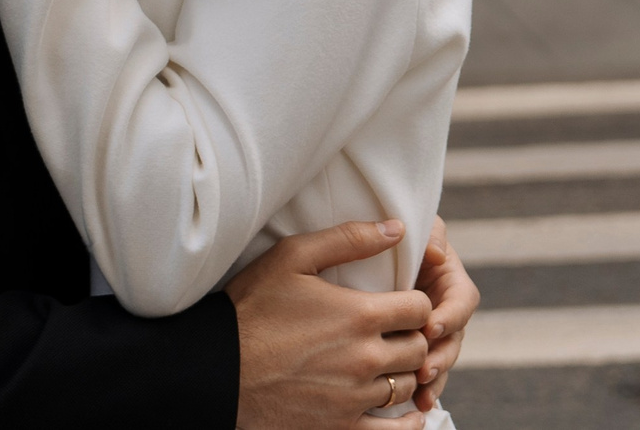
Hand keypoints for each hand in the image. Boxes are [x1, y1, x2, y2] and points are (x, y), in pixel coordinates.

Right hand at [226, 220, 433, 429]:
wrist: (219, 367)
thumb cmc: (252, 308)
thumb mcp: (291, 258)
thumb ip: (348, 239)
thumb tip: (396, 229)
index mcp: (360, 315)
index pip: (420, 309)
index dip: (413, 304)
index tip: (398, 304)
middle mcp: (365, 358)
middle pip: (419, 349)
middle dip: (410, 337)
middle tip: (391, 333)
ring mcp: (355, 397)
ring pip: (406, 385)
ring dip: (401, 373)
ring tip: (383, 364)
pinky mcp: (341, 427)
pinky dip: (406, 422)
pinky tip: (406, 412)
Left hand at [409, 217, 477, 411]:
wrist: (369, 255)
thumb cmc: (395, 235)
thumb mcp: (418, 227)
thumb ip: (431, 235)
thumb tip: (437, 256)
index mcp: (451, 281)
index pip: (463, 301)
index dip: (451, 315)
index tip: (431, 326)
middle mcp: (446, 310)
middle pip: (455, 339)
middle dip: (442, 356)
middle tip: (423, 369)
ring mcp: (433, 333)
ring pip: (442, 360)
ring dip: (435, 377)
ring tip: (421, 390)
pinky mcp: (416, 349)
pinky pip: (425, 373)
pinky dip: (423, 389)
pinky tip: (417, 404)